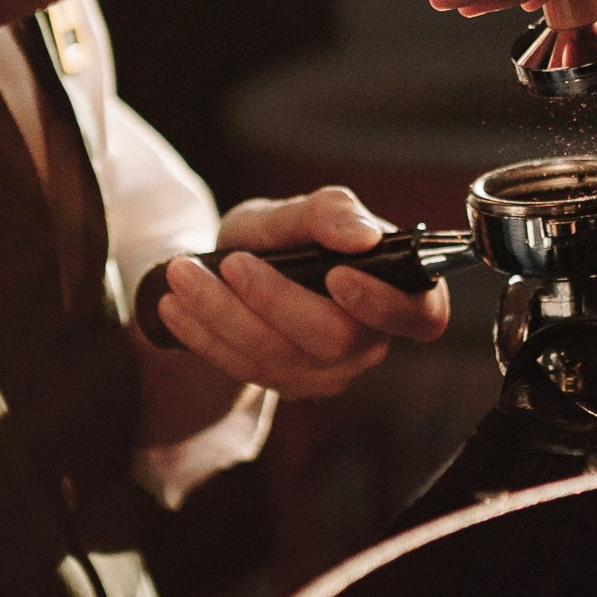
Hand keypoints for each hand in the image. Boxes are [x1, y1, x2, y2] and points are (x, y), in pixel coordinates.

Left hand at [149, 185, 448, 399]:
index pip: (421, 316)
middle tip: (232, 262)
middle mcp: (369, 342)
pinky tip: (174, 305)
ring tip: (181, 272)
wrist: (236, 267)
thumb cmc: (284, 237)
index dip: (384, 304)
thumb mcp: (298, 211)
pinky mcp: (283, 385)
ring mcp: (326, 372)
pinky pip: (242, 369)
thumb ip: (328, 212)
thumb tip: (362, 235)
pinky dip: (203, 333)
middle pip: (333, 339)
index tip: (336, 275)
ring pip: (277, 356)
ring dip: (222, 313)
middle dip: (275, 299)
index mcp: (396, 295)